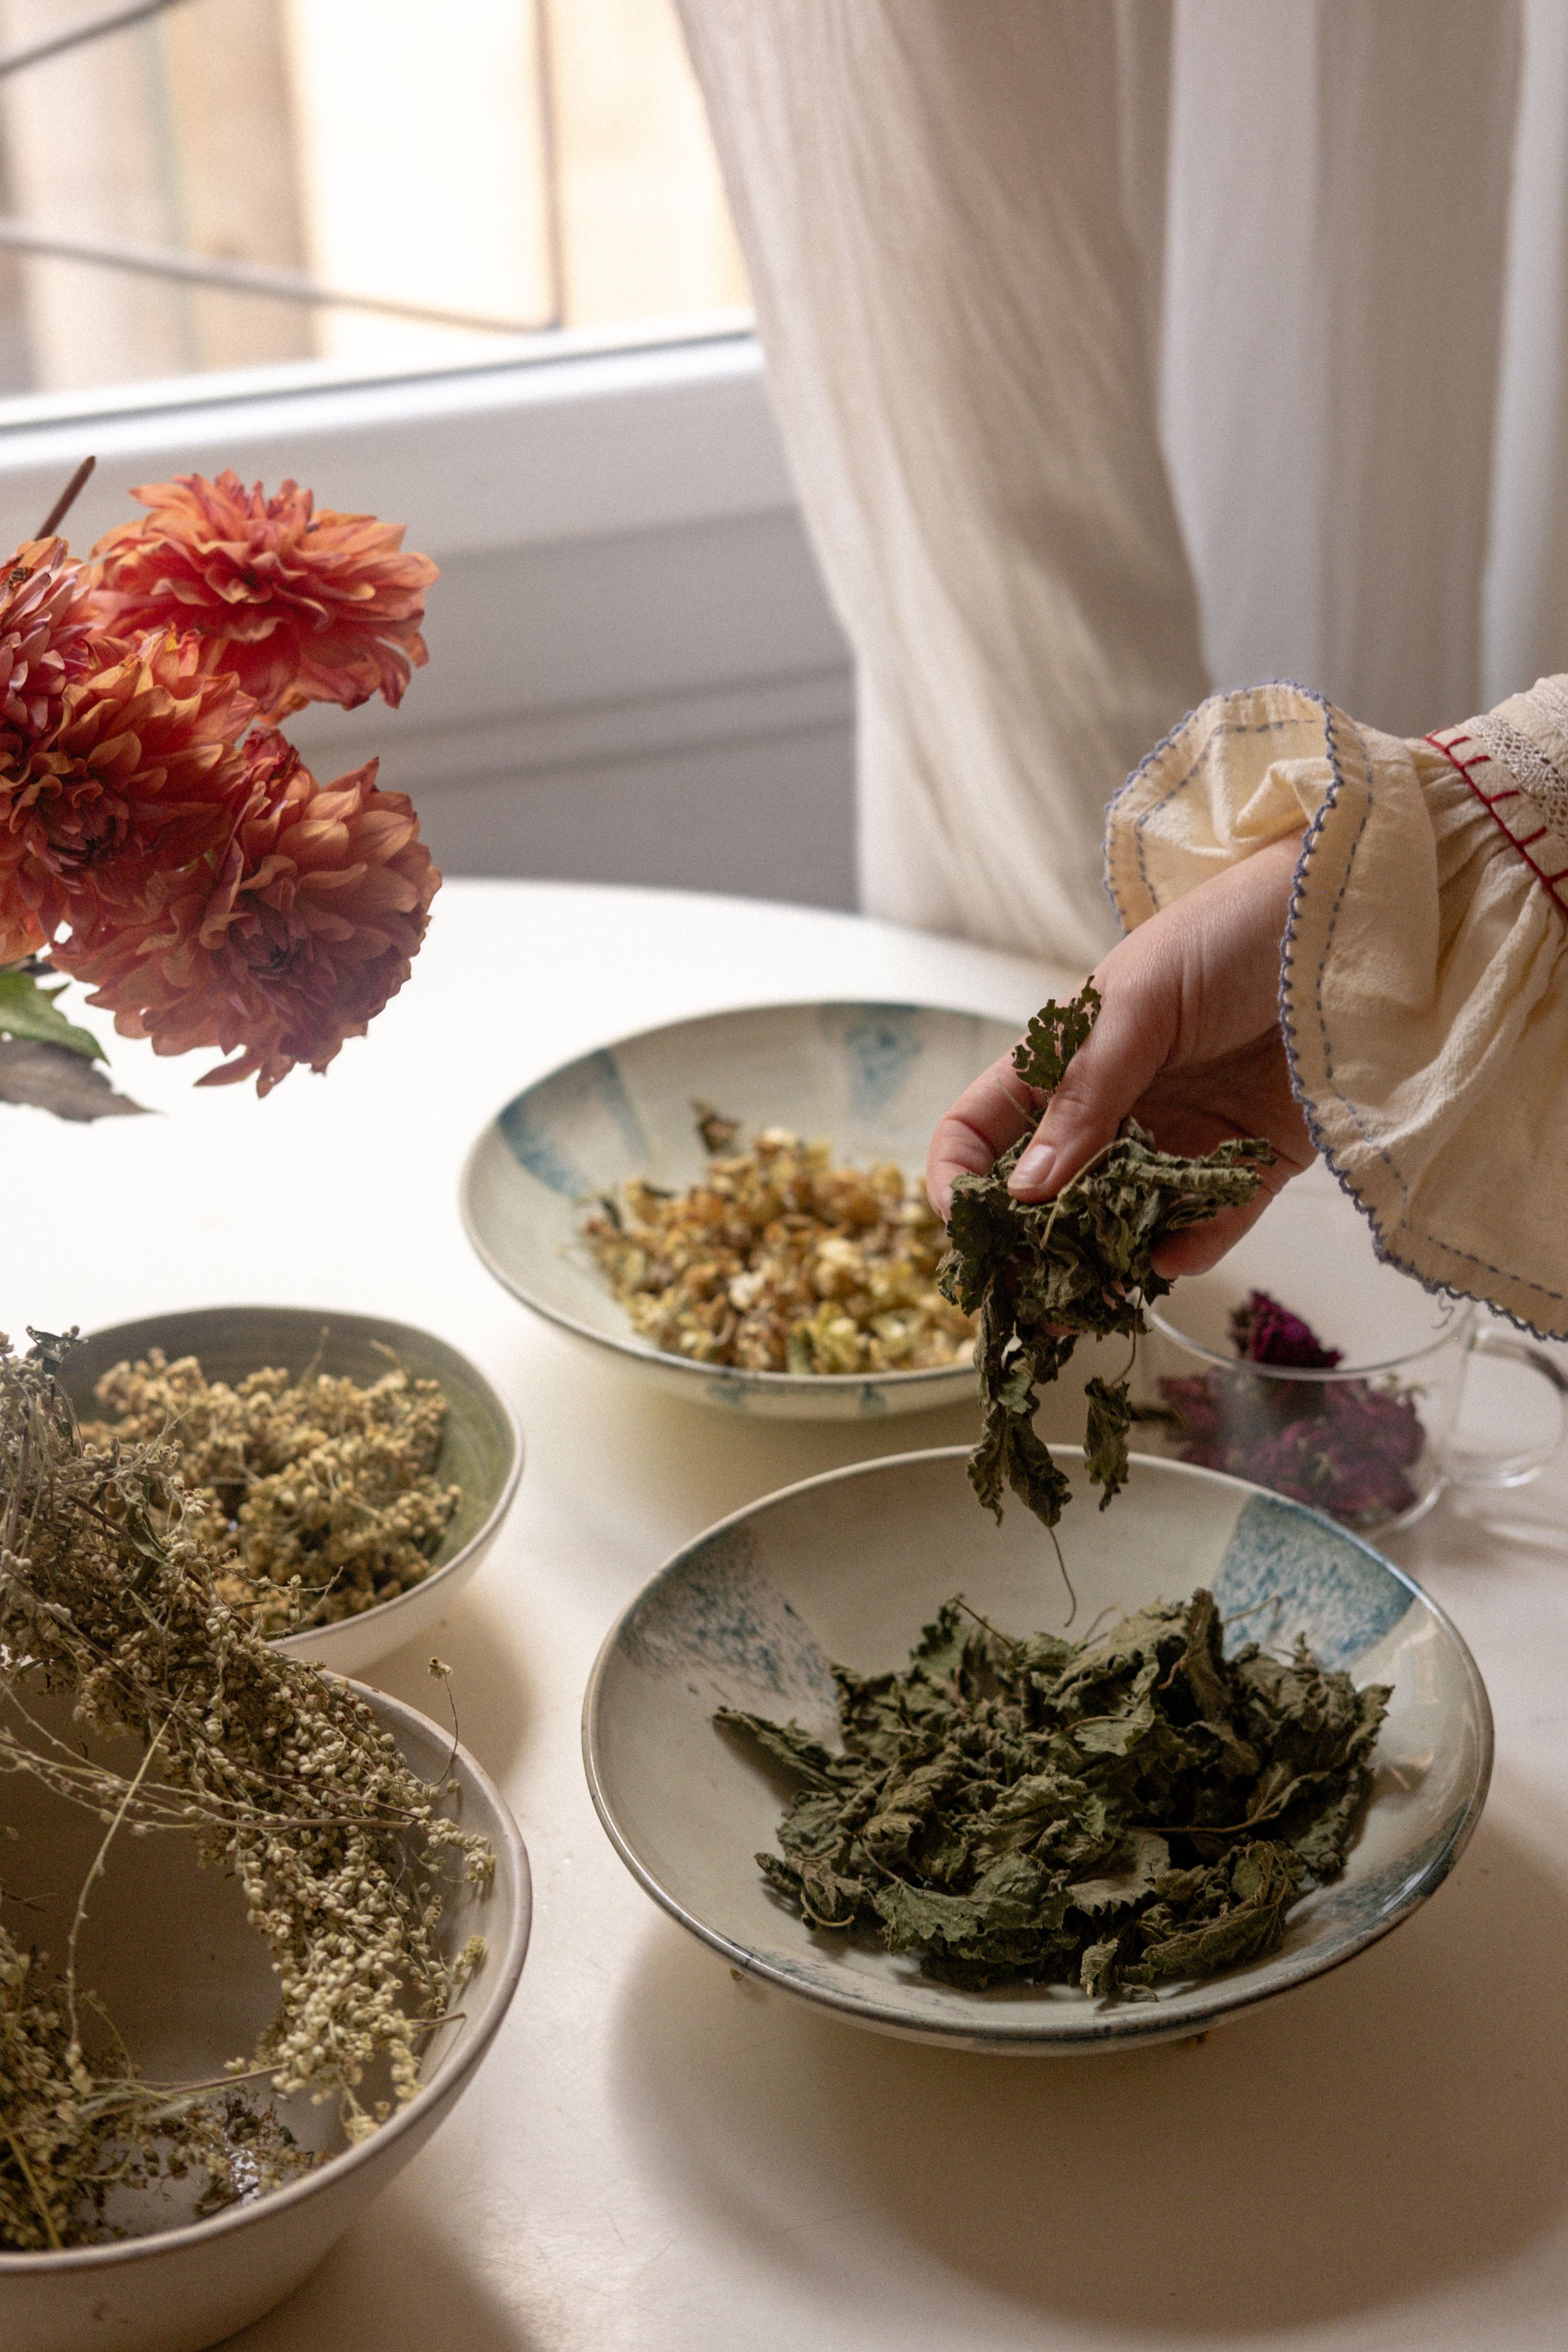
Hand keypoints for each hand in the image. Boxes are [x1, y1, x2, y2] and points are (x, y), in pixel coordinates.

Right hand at [926, 837, 1314, 1276]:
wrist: (1350, 920)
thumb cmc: (1230, 931)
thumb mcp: (1140, 1002)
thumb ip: (1086, 1096)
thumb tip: (1025, 1190)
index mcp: (1066, 1060)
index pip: (984, 1130)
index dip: (961, 1178)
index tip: (968, 1224)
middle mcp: (1114, 1108)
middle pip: (1047, 1197)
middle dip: (1030, 1248)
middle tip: (1029, 1292)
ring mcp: (1180, 1139)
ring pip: (1122, 1224)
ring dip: (1104, 1262)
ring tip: (1096, 1296)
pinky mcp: (1250, 1163)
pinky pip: (1208, 1225)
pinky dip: (1188, 1250)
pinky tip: (1170, 1257)